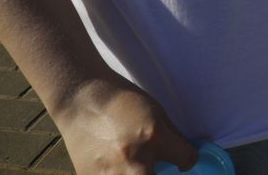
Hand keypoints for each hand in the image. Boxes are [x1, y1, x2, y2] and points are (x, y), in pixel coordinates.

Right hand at [50, 78, 195, 173]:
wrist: (79, 100)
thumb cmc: (120, 101)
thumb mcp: (155, 112)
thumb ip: (172, 138)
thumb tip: (188, 158)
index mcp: (154, 137)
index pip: (187, 160)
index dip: (188, 158)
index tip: (182, 159)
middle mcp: (134, 161)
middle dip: (163, 173)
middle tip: (156, 165)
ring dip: (140, 174)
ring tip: (133, 163)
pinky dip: (119, 173)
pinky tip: (115, 164)